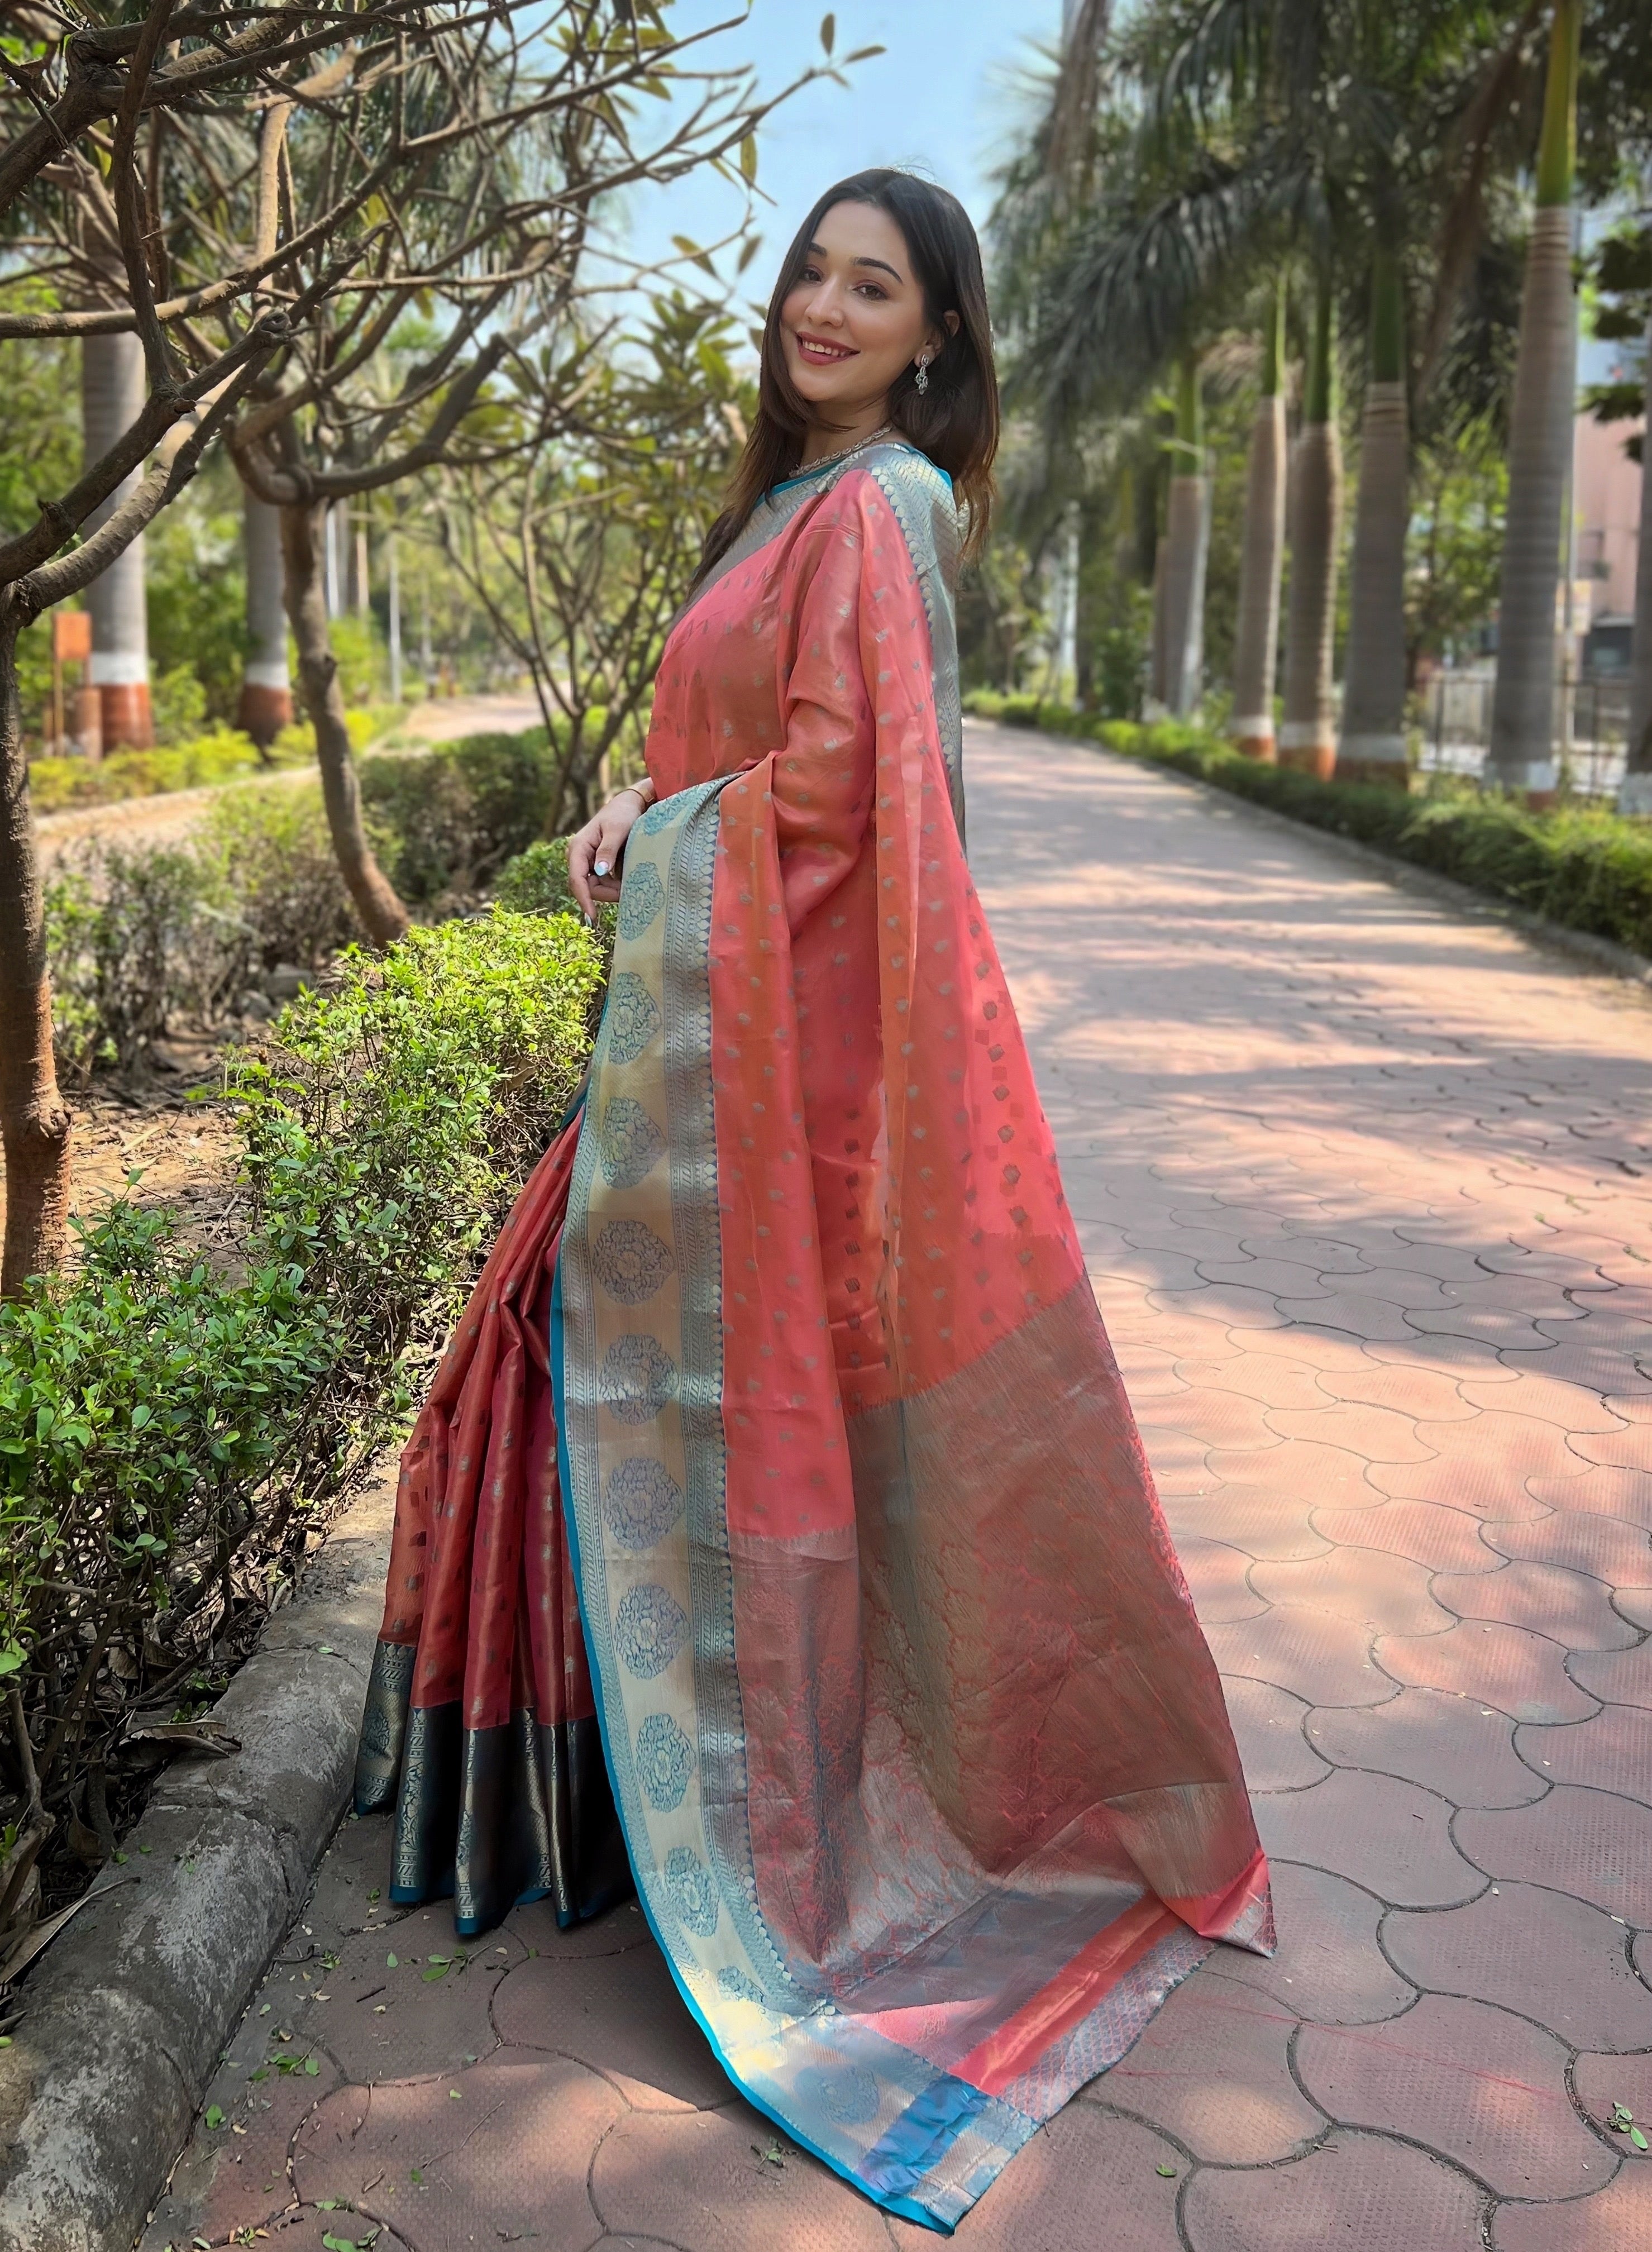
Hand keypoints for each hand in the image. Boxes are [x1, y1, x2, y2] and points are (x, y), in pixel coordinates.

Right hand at [568, 787, 650, 918]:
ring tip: (631, 881)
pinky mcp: (597, 865)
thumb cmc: (623, 815)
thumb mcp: (617, 831)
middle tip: (628, 891)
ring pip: (596, 887)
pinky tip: (627, 879)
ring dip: (613, 890)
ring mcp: (587, 862)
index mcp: (578, 848)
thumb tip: (599, 872)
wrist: (629, 806)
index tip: (593, 917)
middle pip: (587, 887)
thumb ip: (608, 850)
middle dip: (606, 893)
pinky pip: (603, 883)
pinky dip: (615, 885)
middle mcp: (579, 857)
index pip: (577, 879)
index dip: (584, 899)